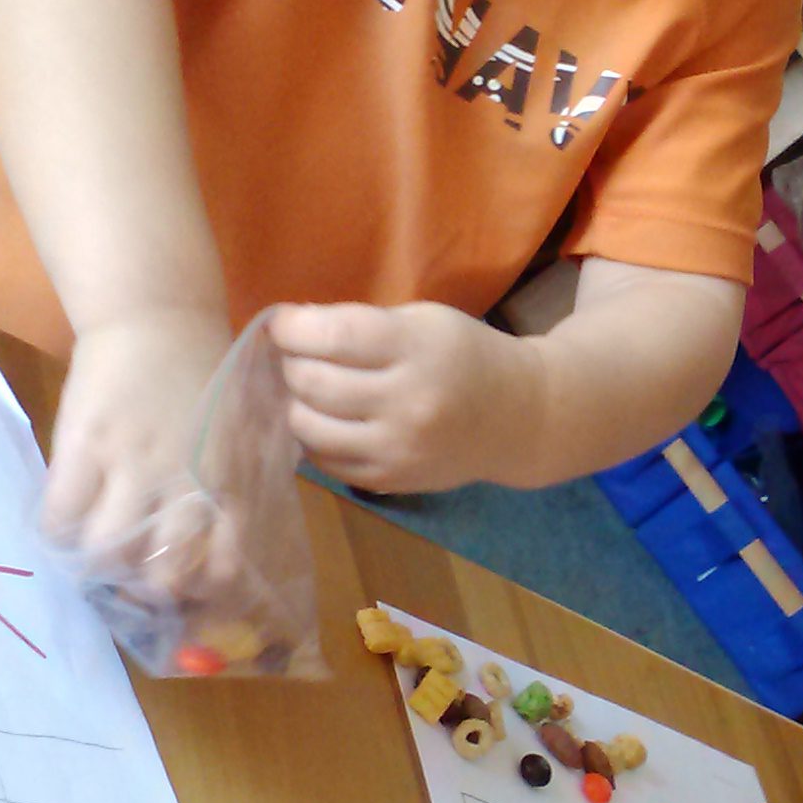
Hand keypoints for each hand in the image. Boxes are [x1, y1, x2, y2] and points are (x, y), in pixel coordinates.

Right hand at [43, 305, 234, 585]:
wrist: (158, 316)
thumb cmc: (205, 374)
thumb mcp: (245, 431)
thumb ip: (243, 483)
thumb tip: (232, 540)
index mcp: (231, 481)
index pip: (222, 566)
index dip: (198, 591)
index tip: (182, 587)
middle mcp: (187, 482)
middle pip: (163, 573)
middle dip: (145, 588)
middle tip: (132, 575)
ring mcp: (134, 465)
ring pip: (109, 553)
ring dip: (98, 563)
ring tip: (94, 550)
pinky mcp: (86, 446)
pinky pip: (60, 517)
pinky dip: (58, 532)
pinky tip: (64, 521)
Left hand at [271, 302, 533, 491]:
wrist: (519, 419)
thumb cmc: (466, 357)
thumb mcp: (425, 322)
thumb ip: (363, 324)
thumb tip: (291, 330)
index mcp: (418, 350)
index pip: (333, 335)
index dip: (293, 328)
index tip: (283, 323)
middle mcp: (408, 402)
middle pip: (313, 382)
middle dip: (293, 363)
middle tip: (301, 356)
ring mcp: (398, 448)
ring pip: (308, 426)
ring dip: (299, 403)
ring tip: (313, 390)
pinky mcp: (390, 480)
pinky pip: (324, 460)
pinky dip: (317, 437)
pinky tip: (332, 420)